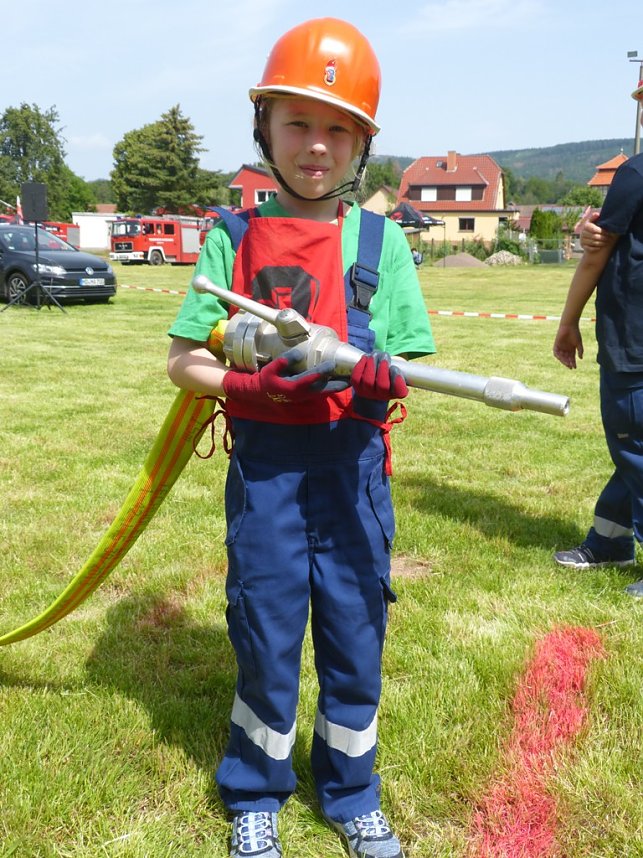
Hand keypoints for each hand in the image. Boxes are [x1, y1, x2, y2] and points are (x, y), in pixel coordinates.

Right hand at [223, 348, 340, 403]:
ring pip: (323, 392)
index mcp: (292, 387)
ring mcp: (304, 397)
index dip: (321, 372)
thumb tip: (299, 352)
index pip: (310, 379)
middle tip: (350, 379)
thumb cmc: (266, 380)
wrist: (261, 393)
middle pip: (322, 390)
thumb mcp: (270, 369)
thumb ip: (284, 361)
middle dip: (336, 384)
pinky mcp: (305, 396)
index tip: (331, 364)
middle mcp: (301, 394)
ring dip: (335, 387)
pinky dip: (330, 388)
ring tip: (348, 381)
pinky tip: (337, 382)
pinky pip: (320, 393)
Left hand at [350, 351, 407, 399]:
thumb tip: (393, 357)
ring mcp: (368, 393)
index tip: (395, 367)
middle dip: (383, 368)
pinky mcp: (357, 388)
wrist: (372, 386)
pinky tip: (365, 357)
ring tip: (374, 355)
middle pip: (383, 385)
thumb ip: (397, 366)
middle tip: (384, 356)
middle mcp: (382, 396)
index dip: (397, 379)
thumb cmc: (388, 374)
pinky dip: (361, 366)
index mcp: (396, 393)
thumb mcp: (396, 371)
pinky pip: (356, 378)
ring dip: (372, 364)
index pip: (400, 391)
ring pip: (368, 381)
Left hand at [553, 324, 582, 368]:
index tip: (575, 368)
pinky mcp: (556, 345)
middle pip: (566, 358)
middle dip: (568, 363)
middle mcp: (566, 349)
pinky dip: (558, 356)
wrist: (569, 326)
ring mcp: (561, 347)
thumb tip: (581, 358)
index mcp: (571, 349)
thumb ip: (580, 350)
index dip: (573, 363)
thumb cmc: (575, 333)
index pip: (572, 358)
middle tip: (570, 367)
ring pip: (561, 357)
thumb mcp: (578, 343)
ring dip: (564, 361)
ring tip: (567, 364)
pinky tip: (561, 359)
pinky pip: (556, 353)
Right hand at [580, 215, 608, 251]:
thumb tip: (597, 214)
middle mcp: (583, 232)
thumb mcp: (598, 222)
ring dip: (601, 243)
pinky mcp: (583, 246)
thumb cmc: (598, 228)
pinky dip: (596, 248)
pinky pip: (590, 248)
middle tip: (610, 238)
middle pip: (595, 236)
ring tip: (607, 242)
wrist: (592, 237)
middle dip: (604, 238)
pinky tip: (601, 247)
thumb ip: (597, 218)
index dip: (602, 231)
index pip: (594, 229)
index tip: (609, 232)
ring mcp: (582, 240)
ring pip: (593, 243)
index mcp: (586, 225)